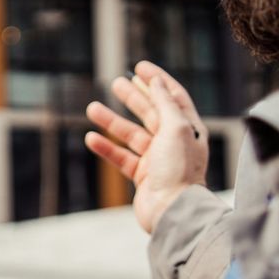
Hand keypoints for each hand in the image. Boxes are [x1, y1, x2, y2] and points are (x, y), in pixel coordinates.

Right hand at [84, 61, 209, 234]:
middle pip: (151, 113)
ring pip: (131, 135)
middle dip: (134, 97)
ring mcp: (158, 160)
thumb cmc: (179, 169)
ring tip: (91, 108)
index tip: (139, 67)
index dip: (157, 80)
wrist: (173, 211)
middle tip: (116, 83)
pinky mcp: (143, 177)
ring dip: (112, 121)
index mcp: (188, 128)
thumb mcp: (175, 128)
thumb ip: (165, 103)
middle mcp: (174, 142)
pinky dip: (106, 147)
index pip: (173, 97)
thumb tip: (156, 81)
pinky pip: (122, 157)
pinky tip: (91, 138)